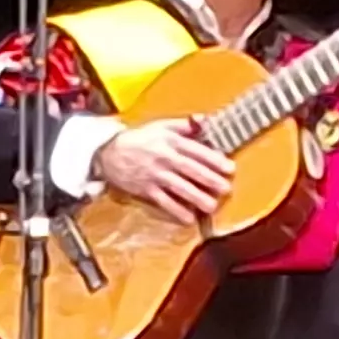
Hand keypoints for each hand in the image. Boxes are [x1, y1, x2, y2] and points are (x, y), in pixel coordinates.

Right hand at [95, 121, 235, 221]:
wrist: (108, 153)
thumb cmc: (139, 139)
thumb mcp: (161, 126)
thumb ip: (184, 125)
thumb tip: (204, 120)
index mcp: (171, 141)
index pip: (196, 151)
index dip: (214, 160)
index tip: (229, 168)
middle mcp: (164, 158)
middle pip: (190, 169)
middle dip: (209, 180)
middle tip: (226, 188)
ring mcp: (155, 175)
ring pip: (179, 187)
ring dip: (196, 197)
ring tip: (212, 206)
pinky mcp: (146, 190)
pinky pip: (163, 202)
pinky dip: (176, 211)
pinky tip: (189, 218)